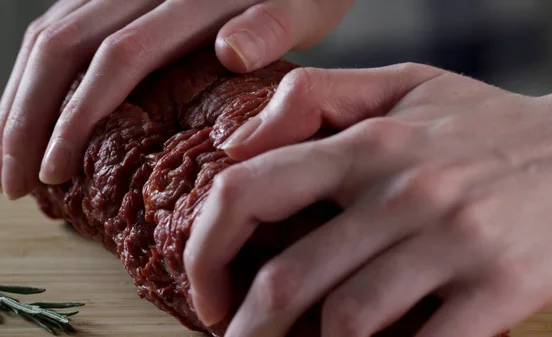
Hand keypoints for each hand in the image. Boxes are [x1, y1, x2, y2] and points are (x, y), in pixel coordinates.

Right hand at [0, 0, 351, 198]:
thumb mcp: (302, 7)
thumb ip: (269, 27)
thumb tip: (229, 50)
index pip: (117, 58)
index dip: (76, 117)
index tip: (53, 172)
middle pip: (64, 46)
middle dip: (27, 117)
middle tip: (13, 181)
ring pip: (50, 34)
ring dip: (21, 95)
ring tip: (8, 152)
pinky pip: (61, 25)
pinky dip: (38, 72)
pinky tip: (32, 106)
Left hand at [184, 63, 551, 336]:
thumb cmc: (490, 123)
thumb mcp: (402, 85)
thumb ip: (315, 98)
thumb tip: (238, 144)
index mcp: (368, 142)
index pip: (248, 191)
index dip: (207, 250)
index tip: (209, 290)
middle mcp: (403, 189)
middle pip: (288, 278)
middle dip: (246, 327)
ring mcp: (453, 240)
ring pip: (347, 321)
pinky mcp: (500, 286)